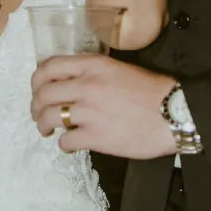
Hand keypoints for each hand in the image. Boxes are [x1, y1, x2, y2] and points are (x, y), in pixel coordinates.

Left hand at [31, 54, 177, 157]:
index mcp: (93, 66)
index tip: (37, 89)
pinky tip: (70, 144)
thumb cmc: (153, 91)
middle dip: (35, 106)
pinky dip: (64, 144)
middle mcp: (87, 86)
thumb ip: (94, 73)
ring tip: (47, 130)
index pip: (49, 66)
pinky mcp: (96, 137)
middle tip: (38, 114)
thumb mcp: (120, 69)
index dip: (37, 79)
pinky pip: (66, 141)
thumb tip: (72, 83)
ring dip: (43, 125)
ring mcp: (89, 112)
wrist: (174, 113)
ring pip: (49, 117)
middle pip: (43, 94)